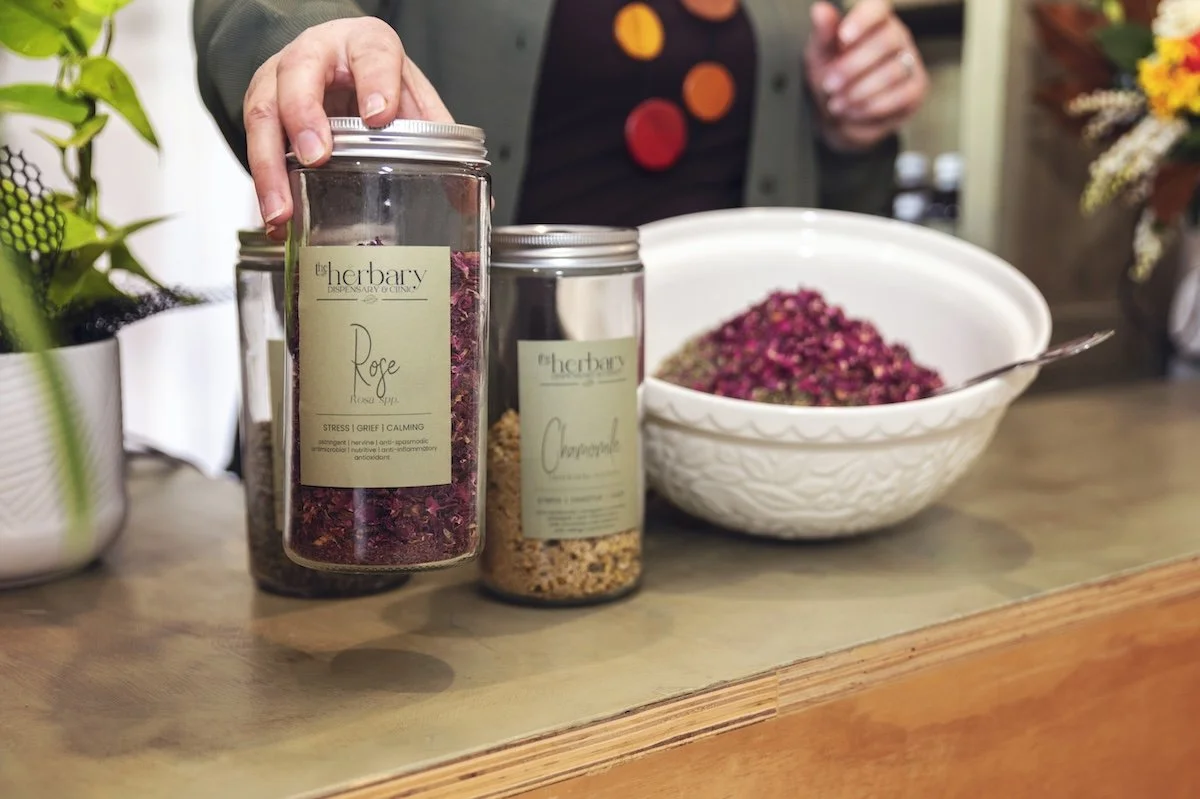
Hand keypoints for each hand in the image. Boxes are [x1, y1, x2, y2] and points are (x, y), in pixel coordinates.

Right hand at [242, 18, 453, 237]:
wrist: (334, 67)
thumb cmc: (373, 83)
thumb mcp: (411, 100)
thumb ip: (439, 141)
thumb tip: (470, 200)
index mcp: (364, 45)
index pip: (371, 52)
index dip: (375, 81)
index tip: (380, 115)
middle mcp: (316, 54)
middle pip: (299, 74)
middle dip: (304, 117)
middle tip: (317, 157)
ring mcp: (279, 78)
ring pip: (263, 111)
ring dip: (270, 165)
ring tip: (283, 209)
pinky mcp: (260, 108)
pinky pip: (252, 143)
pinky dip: (263, 185)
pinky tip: (276, 219)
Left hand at [804, 0, 927, 151]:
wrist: (843, 113)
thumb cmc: (834, 76)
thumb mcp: (821, 56)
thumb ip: (823, 34)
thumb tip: (819, 9)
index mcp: (873, 21)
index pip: (877, 8)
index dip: (862, 20)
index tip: (843, 37)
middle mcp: (896, 36)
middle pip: (885, 42)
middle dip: (852, 67)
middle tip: (829, 84)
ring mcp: (910, 61)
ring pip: (892, 71)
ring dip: (859, 91)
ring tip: (837, 103)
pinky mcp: (915, 88)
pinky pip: (899, 96)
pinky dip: (871, 106)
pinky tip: (853, 110)